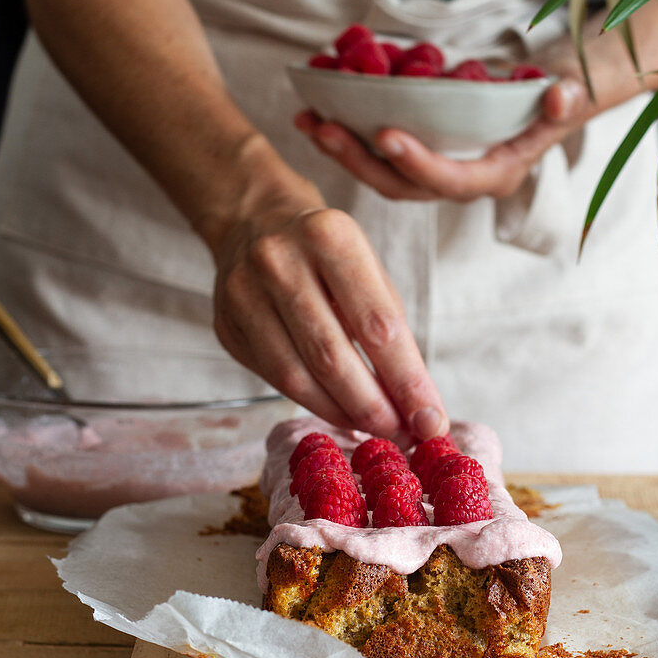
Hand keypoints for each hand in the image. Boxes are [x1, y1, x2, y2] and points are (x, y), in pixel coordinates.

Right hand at [202, 139, 447, 441]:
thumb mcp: (370, 271)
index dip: (407, 382)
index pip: (377, 325)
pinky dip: (311, 402)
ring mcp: (243, 293)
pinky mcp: (225, 324)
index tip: (431, 421)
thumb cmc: (329, 254)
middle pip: (333, 356)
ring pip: (296, 376)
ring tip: (375, 429)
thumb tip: (418, 407)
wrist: (255, 221)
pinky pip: (272, 378)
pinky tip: (338, 411)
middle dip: (374, 407)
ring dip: (342, 413)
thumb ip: (392, 333)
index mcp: (330, 236)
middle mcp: (279, 260)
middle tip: (402, 436)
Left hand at [295, 31, 638, 203]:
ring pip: (381, 173)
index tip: (385, 135)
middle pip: (402, 184)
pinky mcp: (418, 151)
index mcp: (496, 173)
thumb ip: (568, 96)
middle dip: (360, 160)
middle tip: (325, 128)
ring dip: (341, 149)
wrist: (554, 88)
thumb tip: (560, 97)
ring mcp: (436, 168)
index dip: (417, 162)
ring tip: (308, 120)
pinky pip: (376, 151)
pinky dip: (346, 132)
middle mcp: (460, 179)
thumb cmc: (564, 86)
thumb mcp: (574, 86)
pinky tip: (315, 109)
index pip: (451, 179)